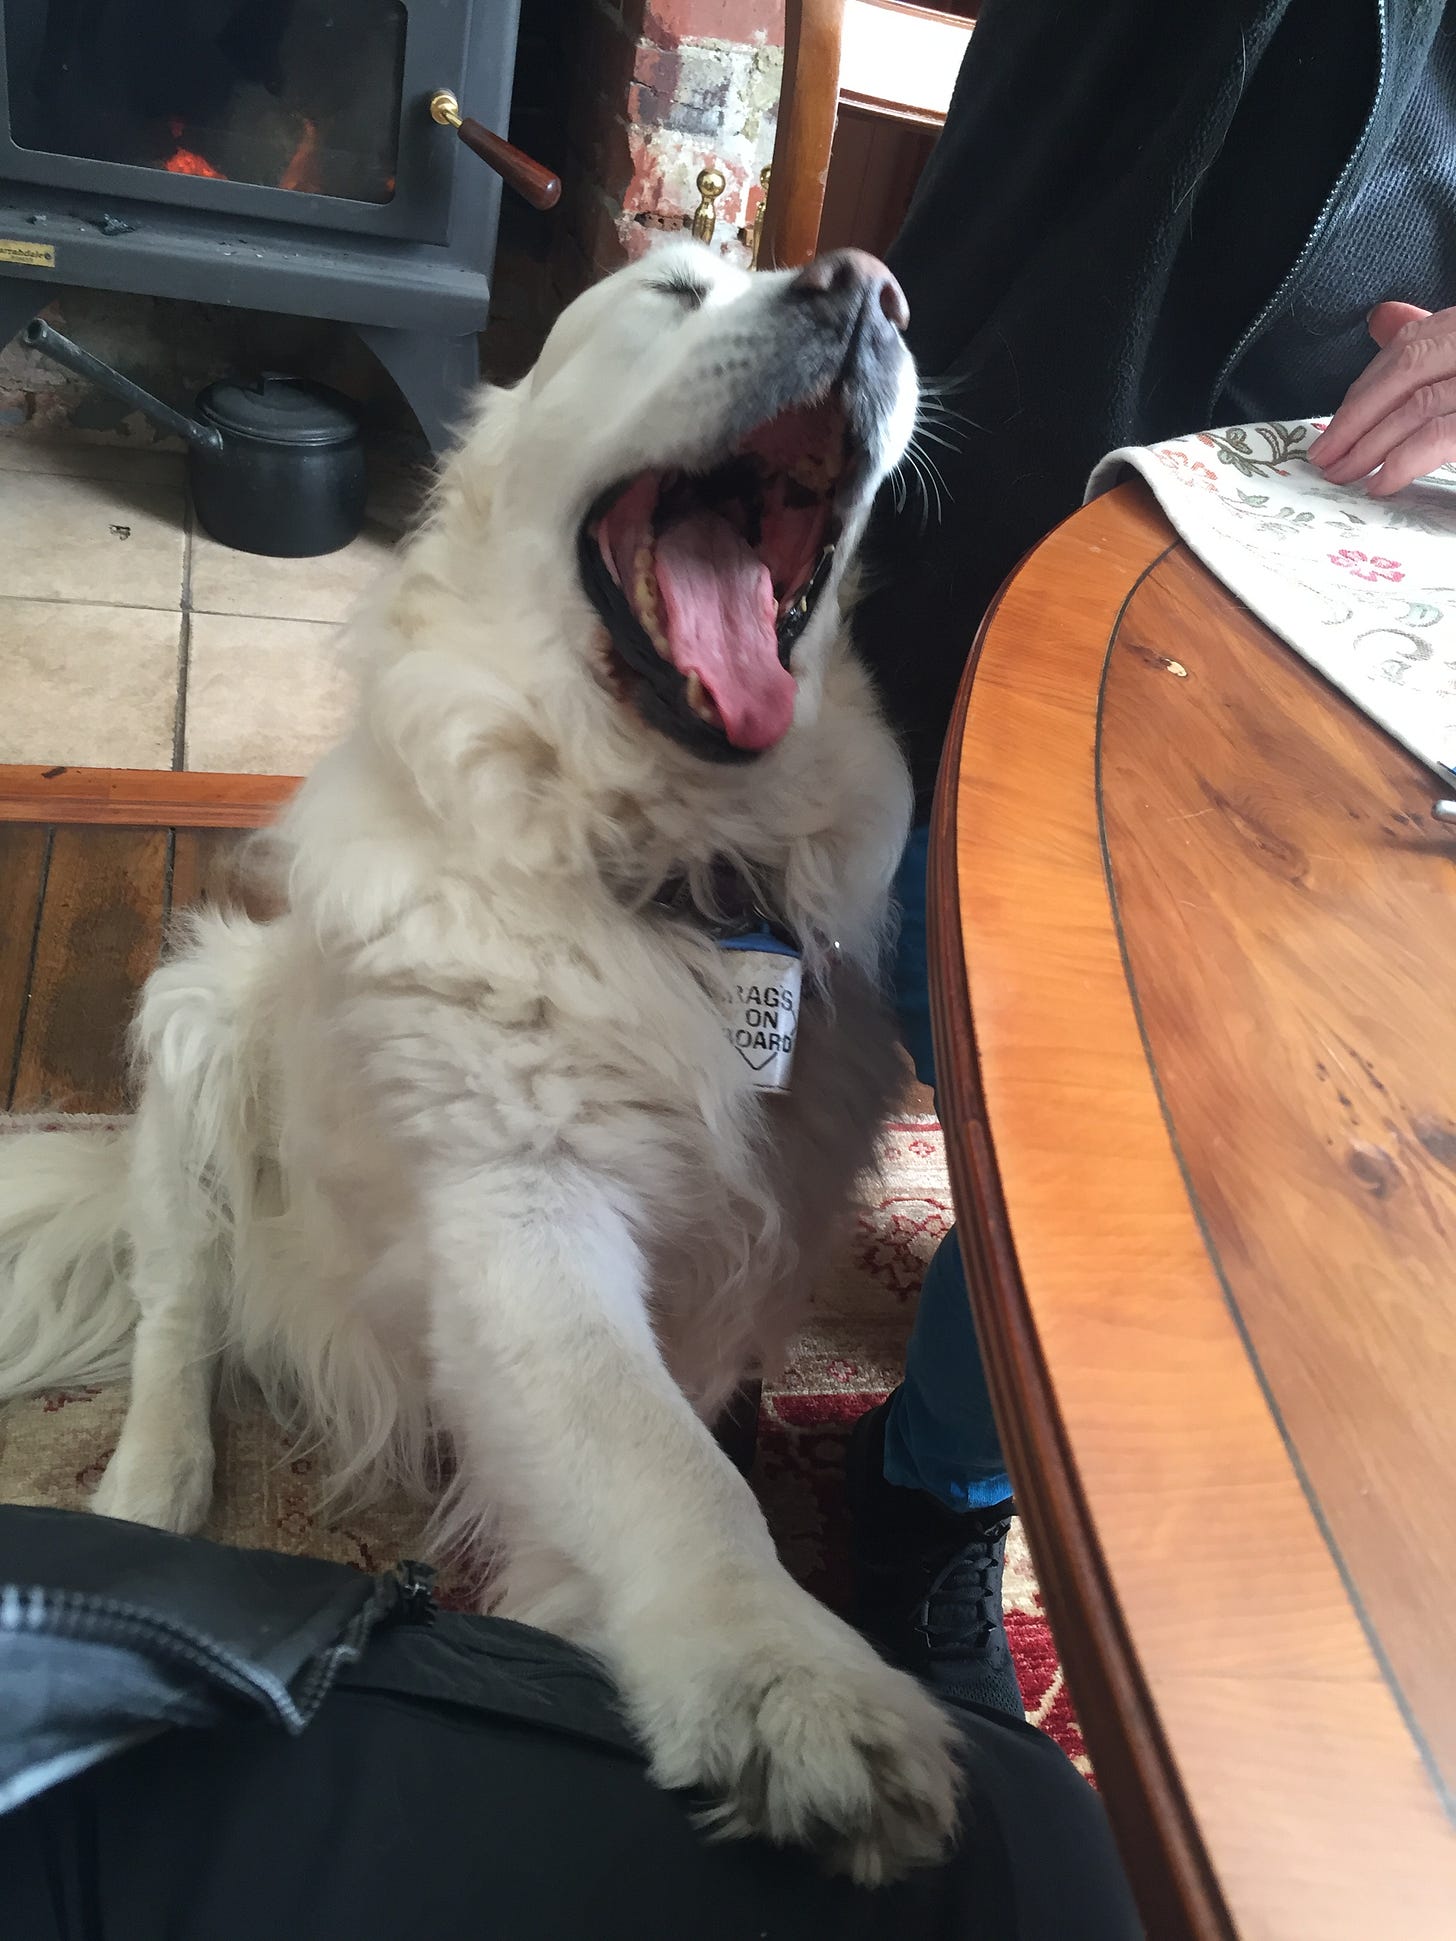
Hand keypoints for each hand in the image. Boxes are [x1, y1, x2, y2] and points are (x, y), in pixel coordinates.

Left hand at [1307, 301, 1455, 495]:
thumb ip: (1429, 341)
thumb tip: (1380, 318)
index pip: (1411, 343)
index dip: (1366, 385)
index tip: (1335, 421)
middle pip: (1407, 370)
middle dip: (1356, 416)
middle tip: (1322, 455)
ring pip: (1416, 406)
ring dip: (1369, 445)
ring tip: (1341, 475)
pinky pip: (1437, 436)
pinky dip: (1402, 462)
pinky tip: (1380, 483)